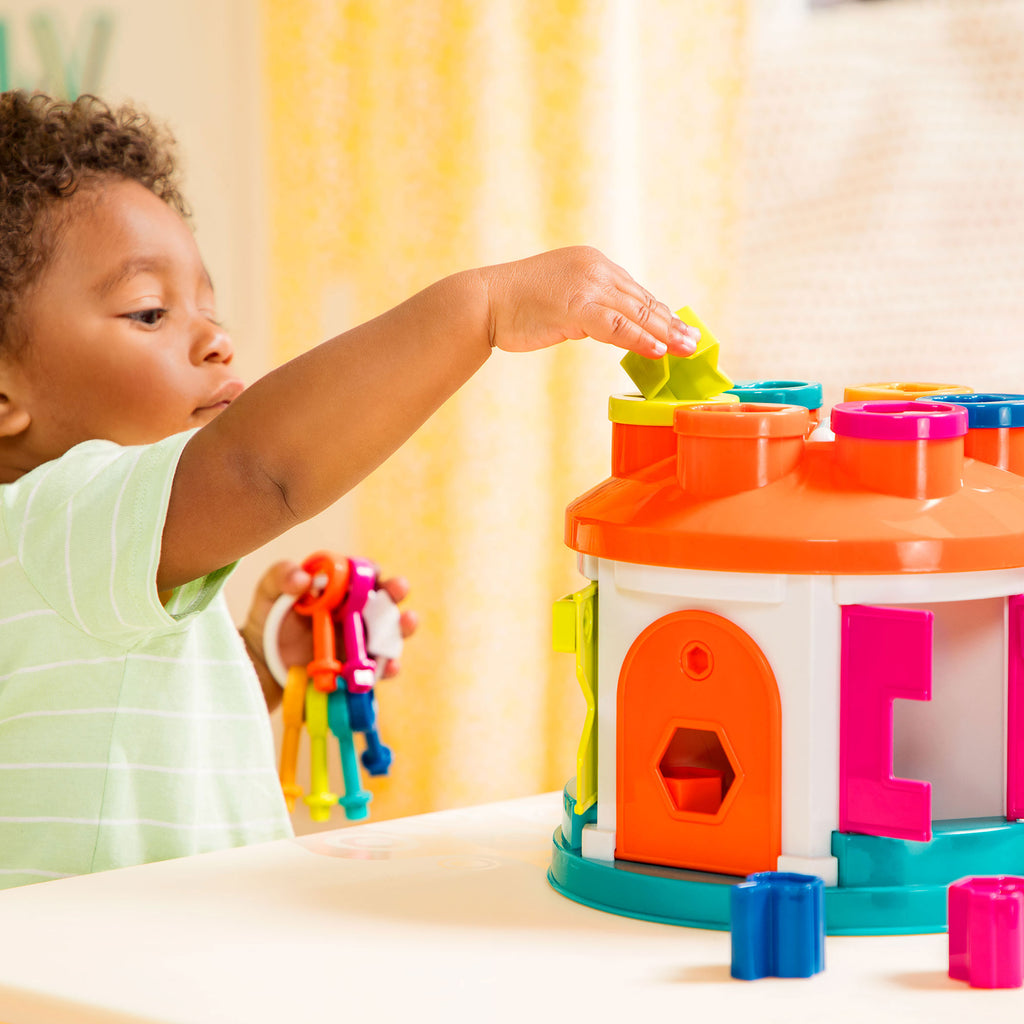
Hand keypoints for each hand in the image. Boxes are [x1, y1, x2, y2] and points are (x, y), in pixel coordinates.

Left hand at [240, 558, 418, 711]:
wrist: (262, 662)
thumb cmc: (269, 620)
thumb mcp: (269, 591)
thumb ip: (281, 574)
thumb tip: (303, 580)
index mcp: (341, 588)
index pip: (363, 573)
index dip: (370, 570)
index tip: (371, 572)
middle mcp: (357, 611)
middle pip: (386, 598)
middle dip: (396, 591)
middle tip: (398, 589)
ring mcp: (361, 640)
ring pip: (392, 631)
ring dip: (404, 626)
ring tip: (407, 622)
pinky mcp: (359, 667)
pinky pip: (380, 667)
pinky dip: (389, 666)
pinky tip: (390, 664)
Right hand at [480, 246, 699, 358]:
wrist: (484, 300)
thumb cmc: (516, 303)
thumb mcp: (561, 297)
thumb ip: (589, 307)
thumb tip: (613, 326)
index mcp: (593, 263)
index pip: (634, 291)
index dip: (659, 313)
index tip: (678, 328)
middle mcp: (595, 268)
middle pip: (642, 300)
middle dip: (670, 323)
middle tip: (694, 341)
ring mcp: (586, 286)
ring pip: (635, 313)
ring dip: (665, 333)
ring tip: (686, 348)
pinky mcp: (576, 307)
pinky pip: (616, 326)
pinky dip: (639, 338)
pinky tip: (658, 349)